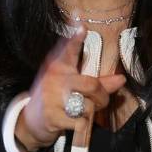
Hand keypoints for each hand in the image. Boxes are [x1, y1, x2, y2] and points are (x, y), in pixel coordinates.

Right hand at [15, 29, 125, 150]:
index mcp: (58, 66)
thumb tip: (121, 79)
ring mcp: (52, 98)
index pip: (69, 50)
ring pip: (88, 105)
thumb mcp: (70, 85)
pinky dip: (82, 125)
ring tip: (82, 113)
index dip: (75, 39)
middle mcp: (54, 79)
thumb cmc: (56, 98)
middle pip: (91, 85)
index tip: (82, 26)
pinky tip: (73, 123)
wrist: (30, 122)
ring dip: (91, 113)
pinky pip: (81, 122)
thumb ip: (96, 81)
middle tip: (101, 101)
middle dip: (102, 96)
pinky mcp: (52, 117)